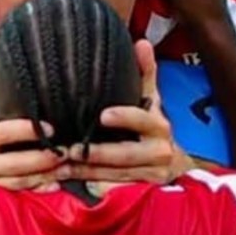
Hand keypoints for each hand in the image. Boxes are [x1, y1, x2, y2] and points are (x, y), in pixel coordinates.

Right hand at [0, 55, 66, 189]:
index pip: (1, 134)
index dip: (25, 131)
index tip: (50, 126)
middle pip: (13, 164)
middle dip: (41, 159)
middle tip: (66, 151)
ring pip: (18, 183)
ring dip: (44, 176)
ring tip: (68, 167)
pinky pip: (19, 196)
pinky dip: (38, 191)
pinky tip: (57, 186)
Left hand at [64, 41, 194, 182]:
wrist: (176, 166)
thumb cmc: (154, 128)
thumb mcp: (153, 101)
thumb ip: (146, 74)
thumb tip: (141, 42)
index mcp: (159, 126)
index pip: (143, 120)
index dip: (125, 118)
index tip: (103, 115)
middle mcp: (157, 152)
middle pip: (124, 154)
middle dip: (96, 154)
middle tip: (70, 150)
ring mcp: (148, 176)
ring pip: (113, 175)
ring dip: (84, 172)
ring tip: (59, 166)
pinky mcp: (139, 192)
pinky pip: (111, 192)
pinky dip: (89, 188)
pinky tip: (66, 182)